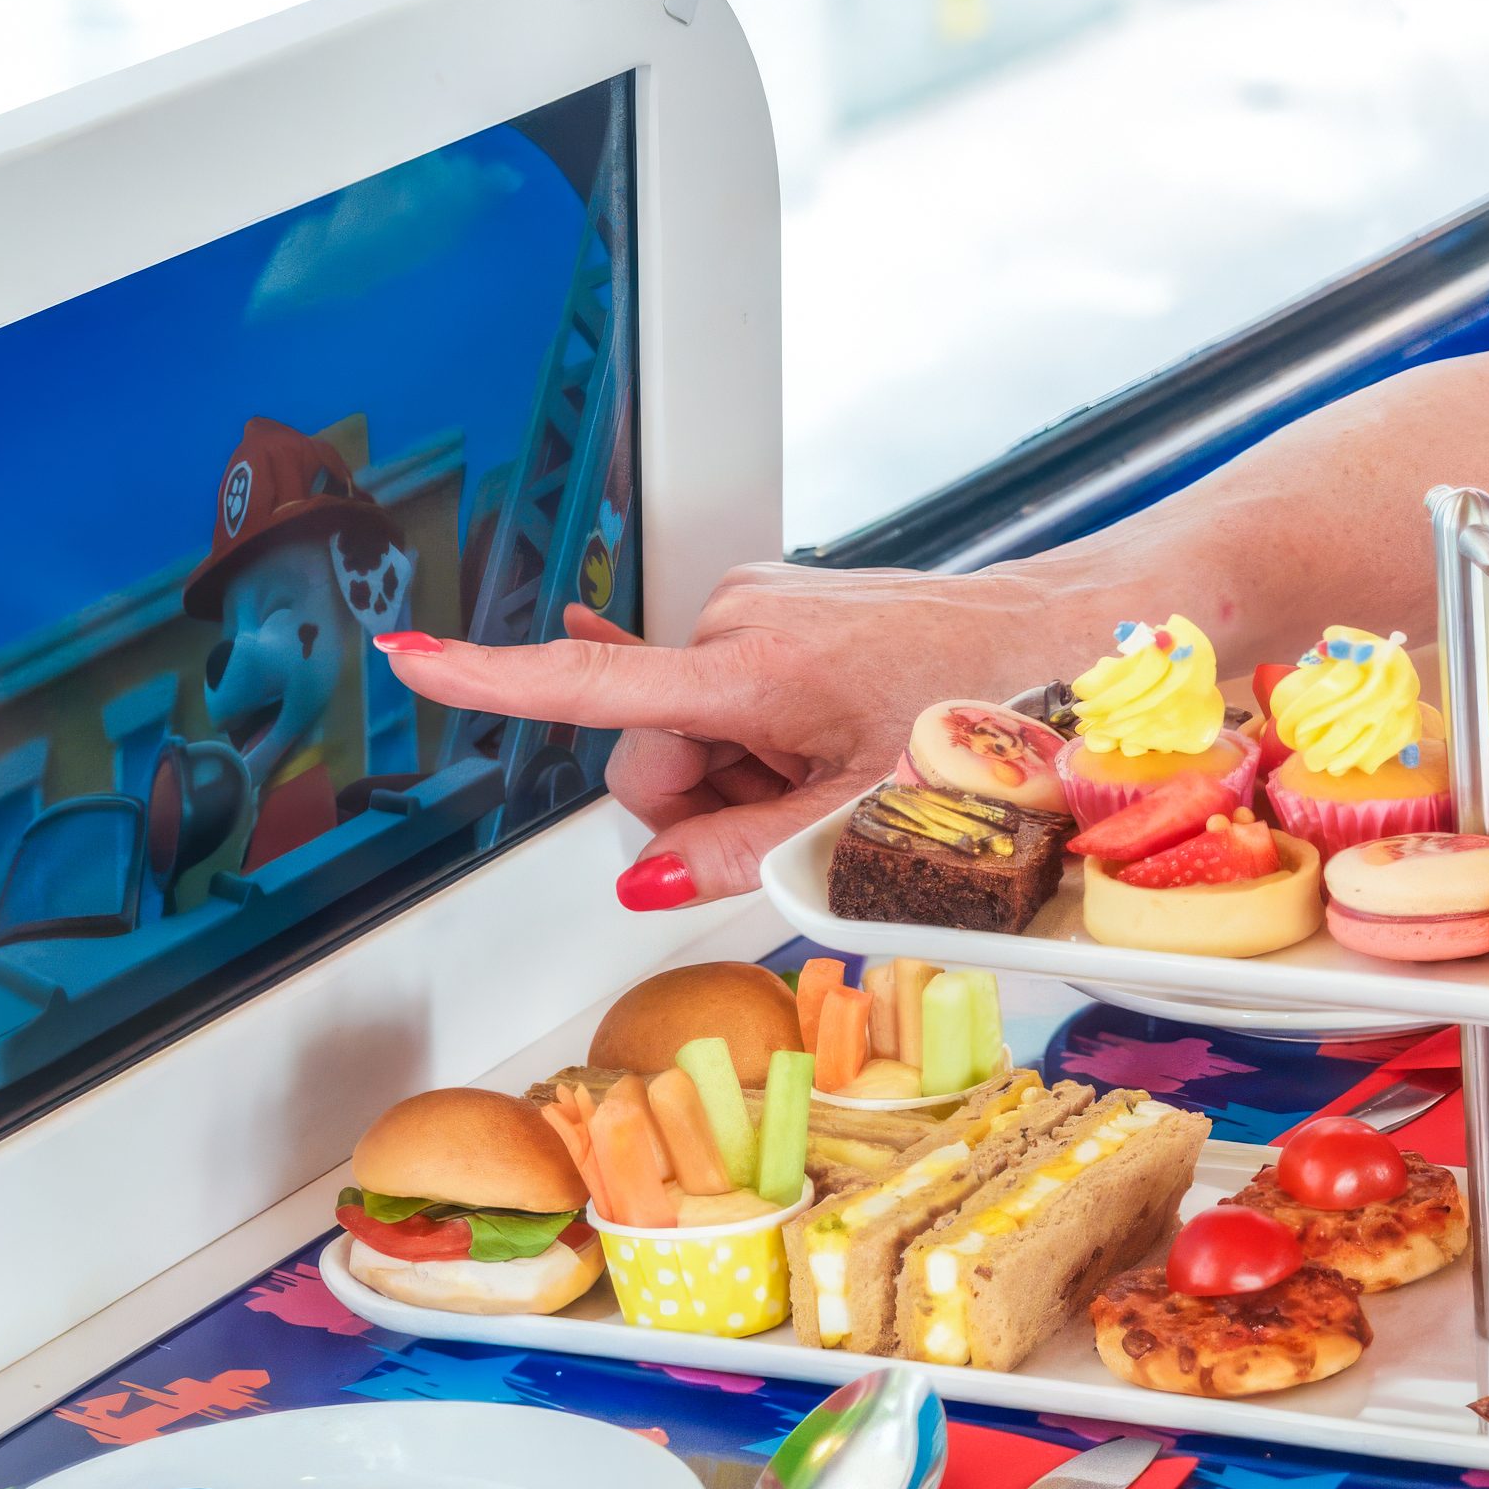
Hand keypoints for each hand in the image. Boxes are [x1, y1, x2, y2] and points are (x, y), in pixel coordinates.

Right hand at [376, 566, 1085, 904]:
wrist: (1078, 633)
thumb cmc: (995, 712)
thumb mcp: (866, 818)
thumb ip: (741, 854)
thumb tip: (647, 880)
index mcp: (748, 665)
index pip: (587, 680)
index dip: (490, 681)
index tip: (410, 661)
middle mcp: (739, 618)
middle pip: (651, 751)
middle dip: (706, 800)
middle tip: (813, 810)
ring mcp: (764, 608)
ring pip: (697, 729)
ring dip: (752, 770)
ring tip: (850, 767)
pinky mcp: (790, 611)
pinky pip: (735, 693)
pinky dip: (760, 734)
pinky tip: (794, 739)